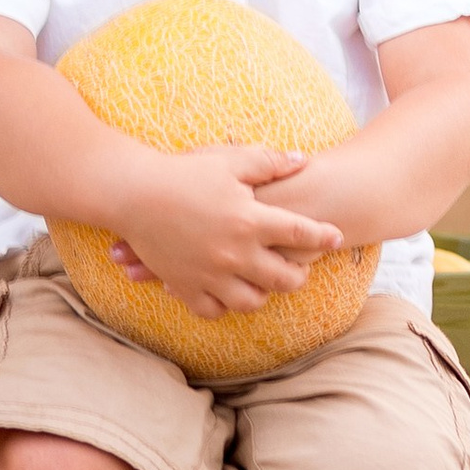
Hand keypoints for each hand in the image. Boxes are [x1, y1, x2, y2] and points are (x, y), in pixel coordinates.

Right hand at [105, 142, 345, 319]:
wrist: (133, 193)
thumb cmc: (183, 172)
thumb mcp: (229, 160)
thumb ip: (269, 162)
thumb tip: (304, 160)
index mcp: (249, 220)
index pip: (300, 233)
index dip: (324, 236)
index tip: (336, 237)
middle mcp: (234, 253)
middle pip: (283, 278)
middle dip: (299, 275)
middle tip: (302, 270)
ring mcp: (210, 274)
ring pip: (251, 301)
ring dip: (264, 294)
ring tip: (265, 284)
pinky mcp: (186, 285)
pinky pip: (212, 310)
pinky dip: (223, 305)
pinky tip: (228, 293)